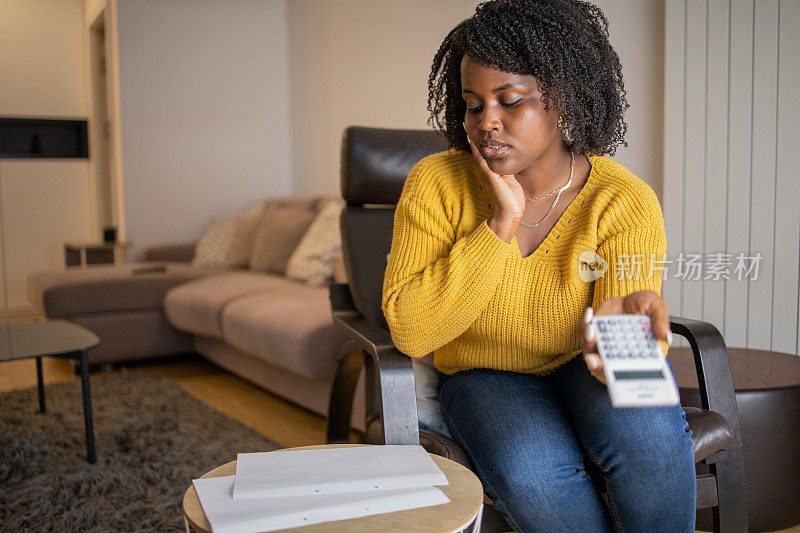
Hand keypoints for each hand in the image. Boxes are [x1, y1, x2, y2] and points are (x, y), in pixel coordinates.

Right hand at [464, 125, 524, 241]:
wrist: (510, 214)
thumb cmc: (511, 200)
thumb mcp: (511, 181)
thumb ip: (507, 171)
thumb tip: (508, 161)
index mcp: (492, 173)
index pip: (485, 155)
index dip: (481, 143)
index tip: (477, 131)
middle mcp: (487, 172)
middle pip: (479, 152)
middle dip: (474, 140)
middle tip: (468, 125)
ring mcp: (487, 174)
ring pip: (479, 155)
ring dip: (473, 142)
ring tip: (468, 129)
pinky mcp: (490, 177)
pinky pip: (482, 161)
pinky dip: (477, 151)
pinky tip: (474, 142)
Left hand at [580, 290, 672, 380]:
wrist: (631, 297)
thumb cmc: (645, 306)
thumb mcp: (657, 308)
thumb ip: (661, 322)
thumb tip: (666, 337)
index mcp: (636, 355)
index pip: (627, 372)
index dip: (620, 379)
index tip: (615, 375)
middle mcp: (618, 352)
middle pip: (604, 367)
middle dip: (598, 366)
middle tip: (595, 359)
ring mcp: (604, 343)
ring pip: (591, 350)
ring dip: (589, 343)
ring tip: (593, 329)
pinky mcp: (595, 330)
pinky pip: (585, 332)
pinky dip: (585, 325)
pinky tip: (590, 314)